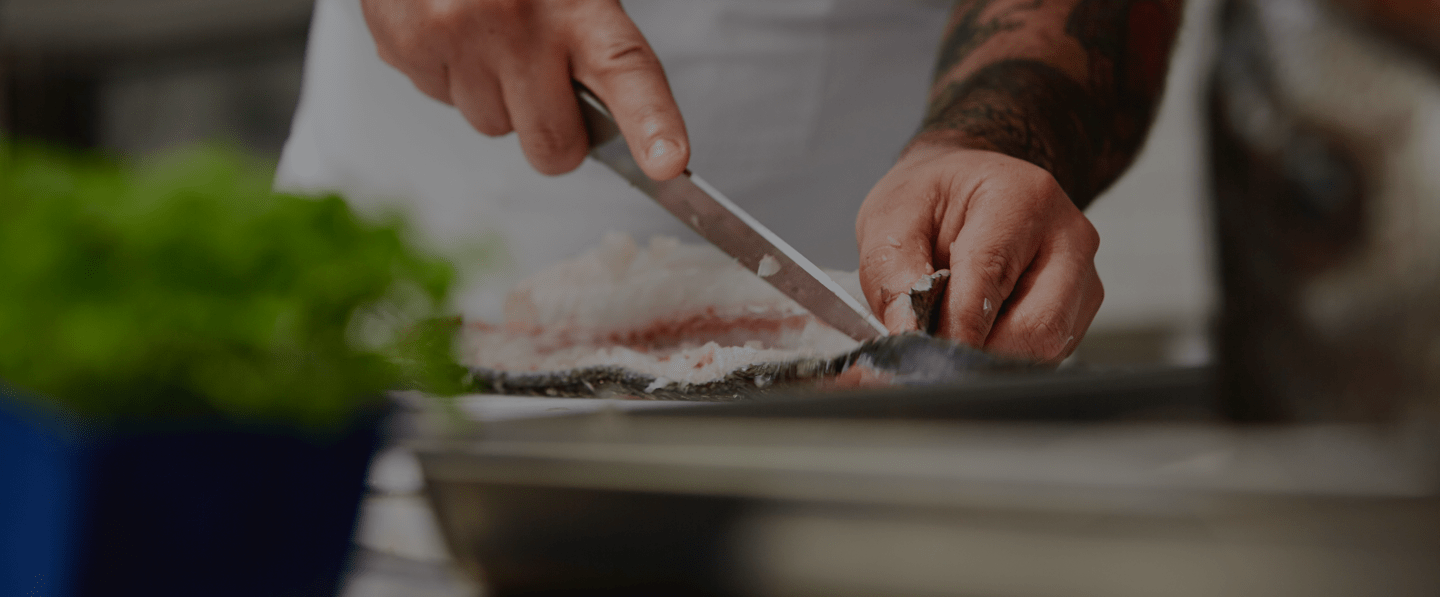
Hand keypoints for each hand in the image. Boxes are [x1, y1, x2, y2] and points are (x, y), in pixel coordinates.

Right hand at [361, 0, 688, 178]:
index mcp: (580, 4)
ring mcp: (458, 35)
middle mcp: (519, 21)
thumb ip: (591, 48)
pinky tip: (450, 26)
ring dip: (494, 95)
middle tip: (547, 88)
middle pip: (552, 142)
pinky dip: (447, 73)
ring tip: (486, 32)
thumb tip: (605, 127)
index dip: (651, 122)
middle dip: (554, 136)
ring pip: (491, 125)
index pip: (627, 70)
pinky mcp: (409, 45)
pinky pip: (441, 99)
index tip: (667, 162)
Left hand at [856, 142, 1102, 362]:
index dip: (953, 329)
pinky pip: (1049, 352)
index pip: (990, 279)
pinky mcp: (1081, 307)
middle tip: (932, 359)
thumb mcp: (891, 217)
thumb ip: (892, 272)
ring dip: (992, 357)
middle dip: (979, 353)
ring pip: (1047, 348)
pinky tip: (976, 335)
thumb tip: (906, 331)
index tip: (922, 356)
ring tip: (950, 338)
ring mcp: (1083, 275)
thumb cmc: (933, 198)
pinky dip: (1005, 356)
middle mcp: (1068, 237)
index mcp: (1022, 198)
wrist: (964, 189)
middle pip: (1037, 327)